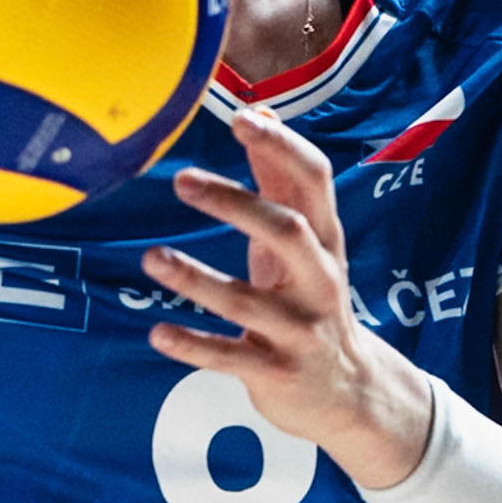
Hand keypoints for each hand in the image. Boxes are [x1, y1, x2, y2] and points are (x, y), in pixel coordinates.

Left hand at [142, 108, 432, 488]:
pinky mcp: (277, 372)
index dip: (283, 145)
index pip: (315, 181)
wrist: (351, 393)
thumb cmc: (312, 300)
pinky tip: (157, 333)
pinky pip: (230, 357)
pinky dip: (194, 345)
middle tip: (182, 180)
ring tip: (150, 258)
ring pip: (247, 301)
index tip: (243, 118)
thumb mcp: (304, 243)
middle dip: (236, 204)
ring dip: (196, 279)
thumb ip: (278, 180)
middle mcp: (320, 281)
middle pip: (286, 231)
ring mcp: (300, 330)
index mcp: (325, 241)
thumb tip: (258, 109)